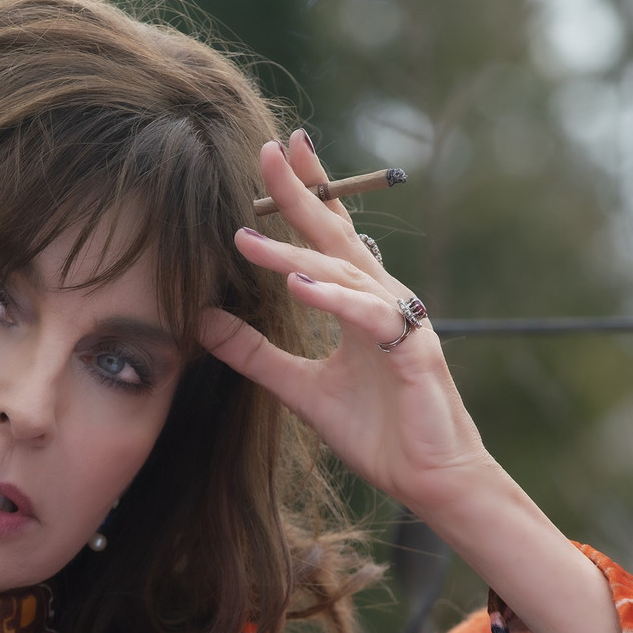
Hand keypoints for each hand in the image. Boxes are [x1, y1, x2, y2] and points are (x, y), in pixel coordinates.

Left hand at [199, 131, 497, 516]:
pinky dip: (335, 300)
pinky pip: (369, 317)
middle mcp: (382, 301)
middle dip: (303, 192)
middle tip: (269, 150)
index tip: (279, 152)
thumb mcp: (301, 390)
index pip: (330, 237)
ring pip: (345, 275)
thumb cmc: (378, 434)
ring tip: (248, 242)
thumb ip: (255, 354)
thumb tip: (202, 321)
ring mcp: (402, 322)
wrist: (431, 481)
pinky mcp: (414, 352)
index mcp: (360, 304)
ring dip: (295, 255)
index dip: (308, 193)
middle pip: (338, 236)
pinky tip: (299, 288)